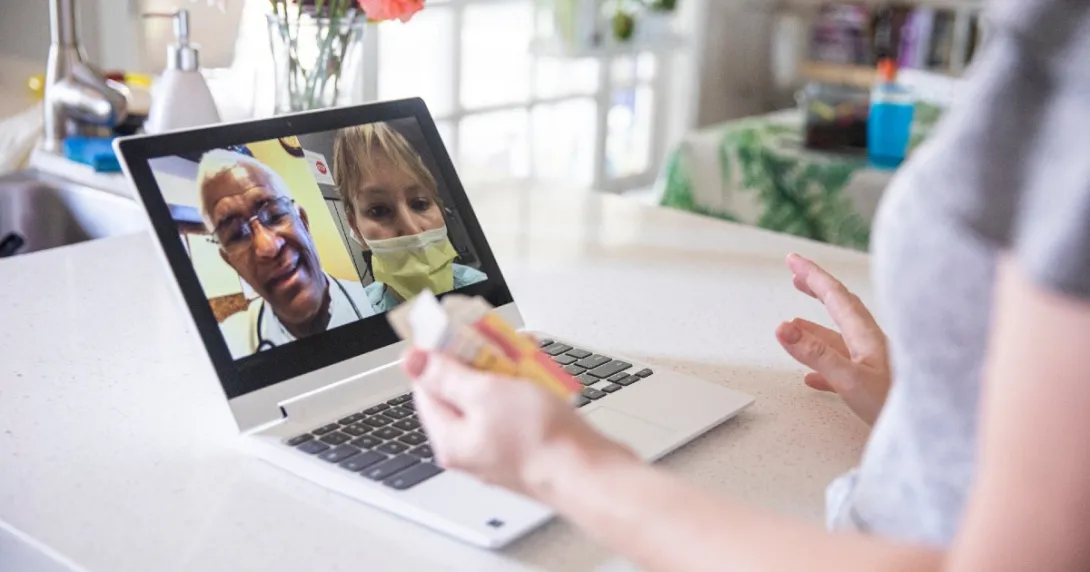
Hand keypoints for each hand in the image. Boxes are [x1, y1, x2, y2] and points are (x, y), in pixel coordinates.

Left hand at [402, 349, 636, 496]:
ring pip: (490, 399)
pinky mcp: (525, 448)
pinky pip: (514, 411)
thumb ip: (446, 376)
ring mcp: (498, 450)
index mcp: (450, 439)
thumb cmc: (541, 440)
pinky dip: (523, 389)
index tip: (454, 331)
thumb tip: (412, 362)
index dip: (437, 355)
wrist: (591, 475)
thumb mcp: (485, 393)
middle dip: (477, 360)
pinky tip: (540, 376)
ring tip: (524, 353)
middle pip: (460, 393)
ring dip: (504, 371)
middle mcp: (470, 449)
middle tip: (494, 339)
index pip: (426, 388)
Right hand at [775, 254, 890, 425]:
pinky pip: (841, 367)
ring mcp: (873, 363)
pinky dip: (822, 365)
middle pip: (839, 307)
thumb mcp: (850, 379)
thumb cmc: (897, 405)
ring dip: (815, 327)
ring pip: (839, 337)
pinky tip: (811, 377)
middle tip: (796, 275)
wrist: (932, 428)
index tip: (793, 260)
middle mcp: (870, 343)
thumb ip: (816, 354)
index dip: (812, 275)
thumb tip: (784, 328)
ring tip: (794, 323)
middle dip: (817, 289)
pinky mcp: (872, 386)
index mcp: (865, 335)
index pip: (835, 295)